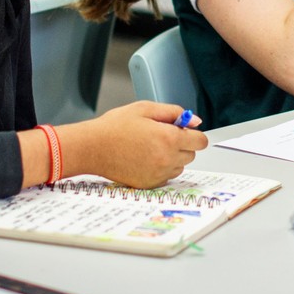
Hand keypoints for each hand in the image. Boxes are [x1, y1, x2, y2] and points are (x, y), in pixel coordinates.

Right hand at [64, 101, 207, 188]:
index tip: (184, 131)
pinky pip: (166, 177)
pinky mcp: (149, 184)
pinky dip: (160, 169)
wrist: (92, 148)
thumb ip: (174, 113)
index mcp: (169, 138)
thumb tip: (195, 121)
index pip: (200, 141)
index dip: (193, 134)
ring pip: (179, 166)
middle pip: (191, 154)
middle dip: (181, 145)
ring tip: (150, 147)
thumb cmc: (115, 126)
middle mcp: (167, 159)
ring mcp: (158, 174)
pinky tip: (144, 159)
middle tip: (160, 136)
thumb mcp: (145, 109)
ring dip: (172, 158)